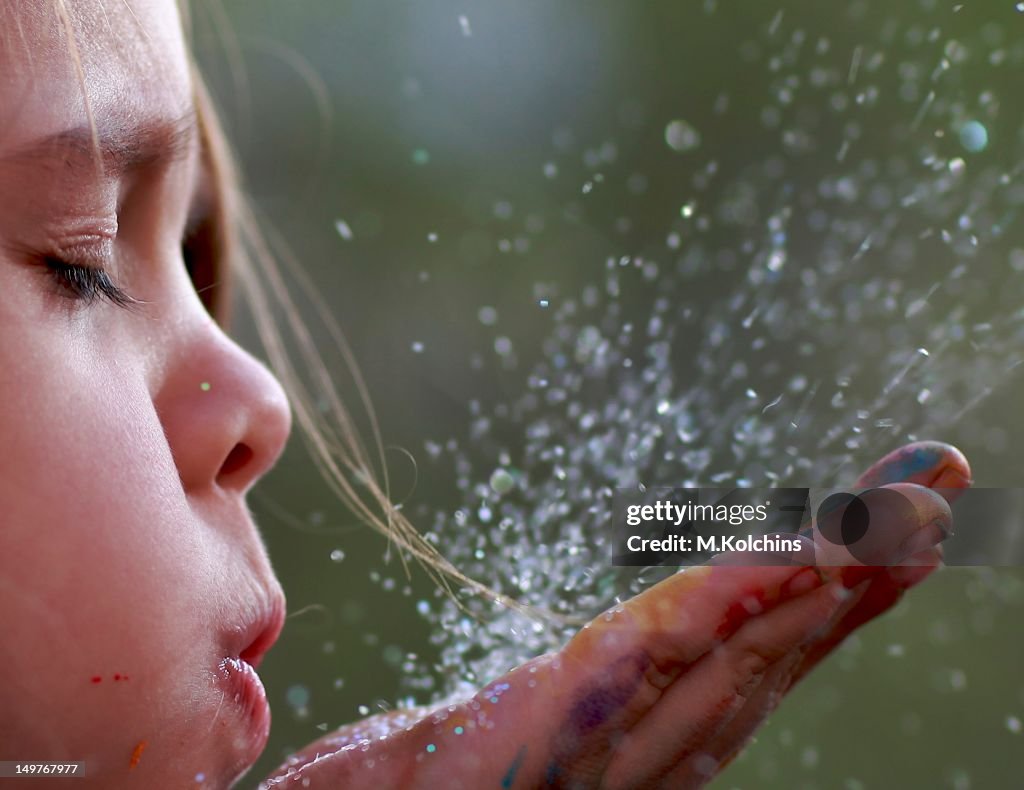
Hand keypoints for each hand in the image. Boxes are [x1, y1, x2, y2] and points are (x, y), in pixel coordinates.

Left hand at [261, 441, 970, 788]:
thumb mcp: (497, 731)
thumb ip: (574, 698)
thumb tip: (611, 648)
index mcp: (622, 736)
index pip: (738, 653)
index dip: (817, 591)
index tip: (882, 524)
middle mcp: (635, 748)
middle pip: (766, 649)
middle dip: (856, 570)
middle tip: (933, 488)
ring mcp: (601, 747)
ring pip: (736, 654)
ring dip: (827, 579)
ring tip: (907, 515)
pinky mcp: (544, 729)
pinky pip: (652, 657)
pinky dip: (736, 606)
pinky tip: (802, 556)